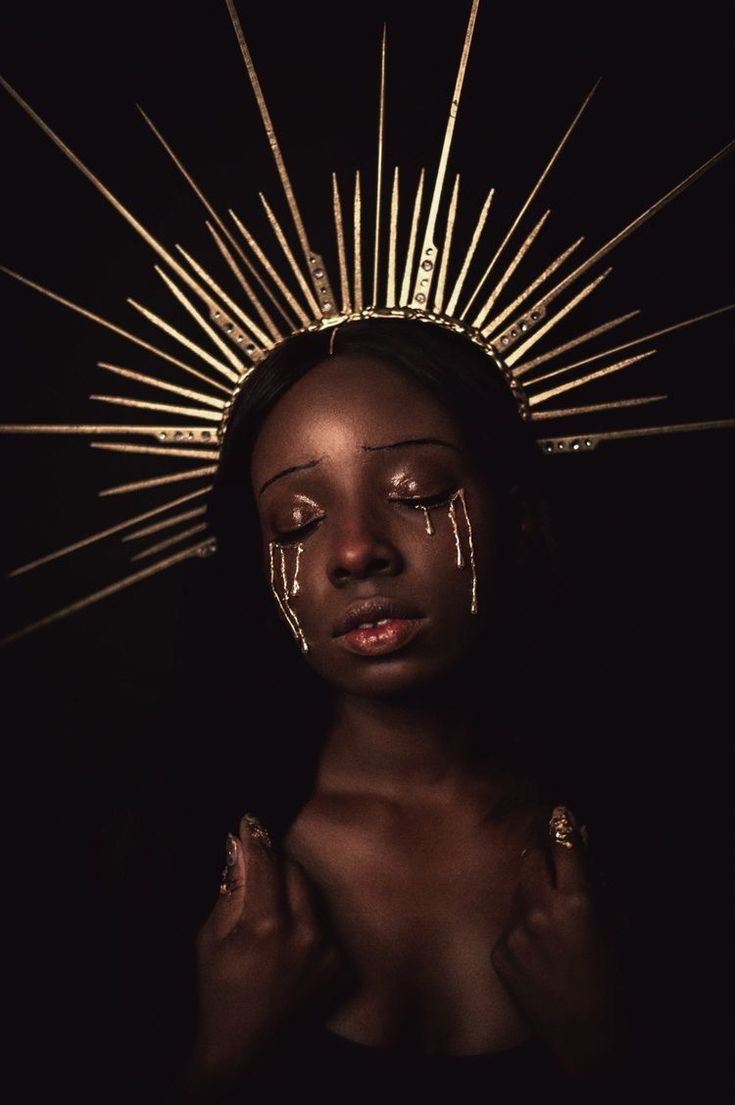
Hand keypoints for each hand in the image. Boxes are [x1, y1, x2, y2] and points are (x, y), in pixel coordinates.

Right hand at [183, 814, 346, 1090]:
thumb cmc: (220, 990)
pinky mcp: (342, 967)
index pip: (267, 862)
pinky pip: (325, 927)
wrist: (246, 1048)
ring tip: (272, 919)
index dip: (256, 838)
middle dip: (276, 867)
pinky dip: (308, 927)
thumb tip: (241, 846)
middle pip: (296, 873)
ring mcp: (329, 952)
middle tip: (259, 872)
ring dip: (294, 896)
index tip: (250, 820)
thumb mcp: (211, 937)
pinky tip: (289, 947)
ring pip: (313, 897)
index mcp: (267, 926)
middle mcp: (306, 935)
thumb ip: (232, 889)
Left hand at [491, 807, 630, 1079]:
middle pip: (530, 859)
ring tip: (550, 918)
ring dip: (530, 893)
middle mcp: (539, 911)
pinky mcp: (498, 954)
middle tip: (553, 866)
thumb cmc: (620, 986)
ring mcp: (514, 933)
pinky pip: (508, 924)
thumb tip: (582, 851)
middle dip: (542, 858)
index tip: (559, 812)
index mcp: (578, 901)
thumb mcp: (622, 927)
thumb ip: (599, 885)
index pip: (564, 845)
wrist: (595, 1044)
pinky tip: (539, 949)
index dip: (563, 826)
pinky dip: (521, 926)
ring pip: (516, 890)